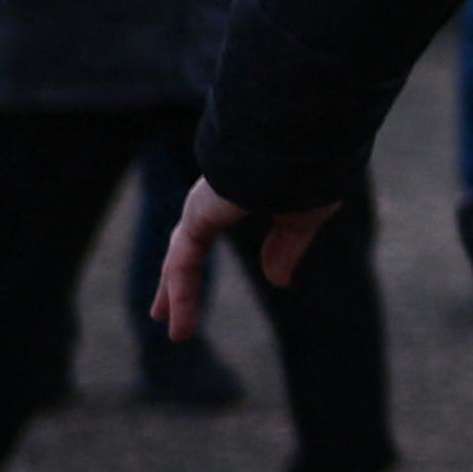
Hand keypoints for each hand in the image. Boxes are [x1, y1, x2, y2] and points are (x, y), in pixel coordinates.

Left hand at [152, 174, 342, 340]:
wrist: (298, 138)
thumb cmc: (310, 167)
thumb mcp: (304, 214)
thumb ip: (287, 246)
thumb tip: (277, 281)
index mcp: (239, 193)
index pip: (208, 232)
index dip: (206, 256)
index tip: (201, 279)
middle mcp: (215, 199)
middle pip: (186, 248)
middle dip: (176, 281)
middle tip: (162, 310)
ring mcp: (202, 205)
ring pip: (180, 260)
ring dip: (176, 297)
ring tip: (175, 333)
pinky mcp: (198, 215)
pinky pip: (184, 263)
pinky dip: (181, 294)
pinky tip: (180, 324)